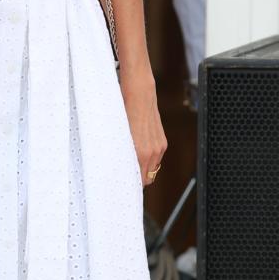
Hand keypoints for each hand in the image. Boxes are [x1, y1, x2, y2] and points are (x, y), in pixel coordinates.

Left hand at [121, 67, 167, 186]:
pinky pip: (156, 159)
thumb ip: (120, 152)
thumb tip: (116, 165)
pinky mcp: (162, 141)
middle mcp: (153, 151)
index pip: (140, 180)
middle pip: (147, 178)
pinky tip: (138, 156)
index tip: (122, 186)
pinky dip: (148, 161)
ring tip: (130, 168)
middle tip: (124, 179)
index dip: (131, 184)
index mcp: (141, 152)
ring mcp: (159, 146)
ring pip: (152, 170)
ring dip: (143, 170)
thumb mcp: (118, 134)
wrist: (139, 93)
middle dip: (137, 180)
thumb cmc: (124, 110)